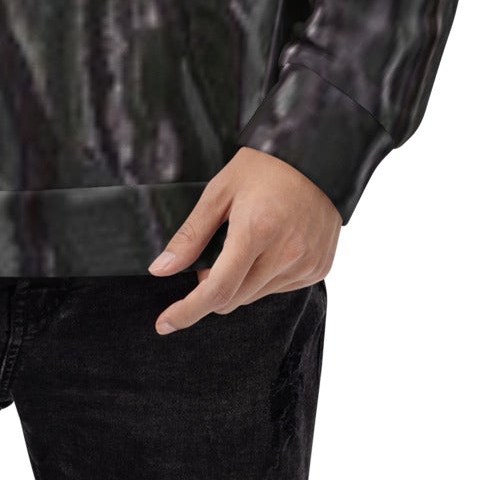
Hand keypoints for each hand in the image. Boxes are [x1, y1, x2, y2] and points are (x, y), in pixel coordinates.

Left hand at [145, 147, 339, 332]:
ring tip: (244, 243)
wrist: (316, 155)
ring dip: (238, 283)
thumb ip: (190, 235)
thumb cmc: (264, 167)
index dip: (187, 311)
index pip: (217, 290)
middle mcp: (285, 254)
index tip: (164, 323)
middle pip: (234, 299)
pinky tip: (268, 246)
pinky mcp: (319, 268)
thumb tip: (161, 269)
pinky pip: (279, 289)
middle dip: (211, 288)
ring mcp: (306, 264)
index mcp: (256, 231)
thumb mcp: (219, 191)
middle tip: (210, 257)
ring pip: (255, 297)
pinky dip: (263, 278)